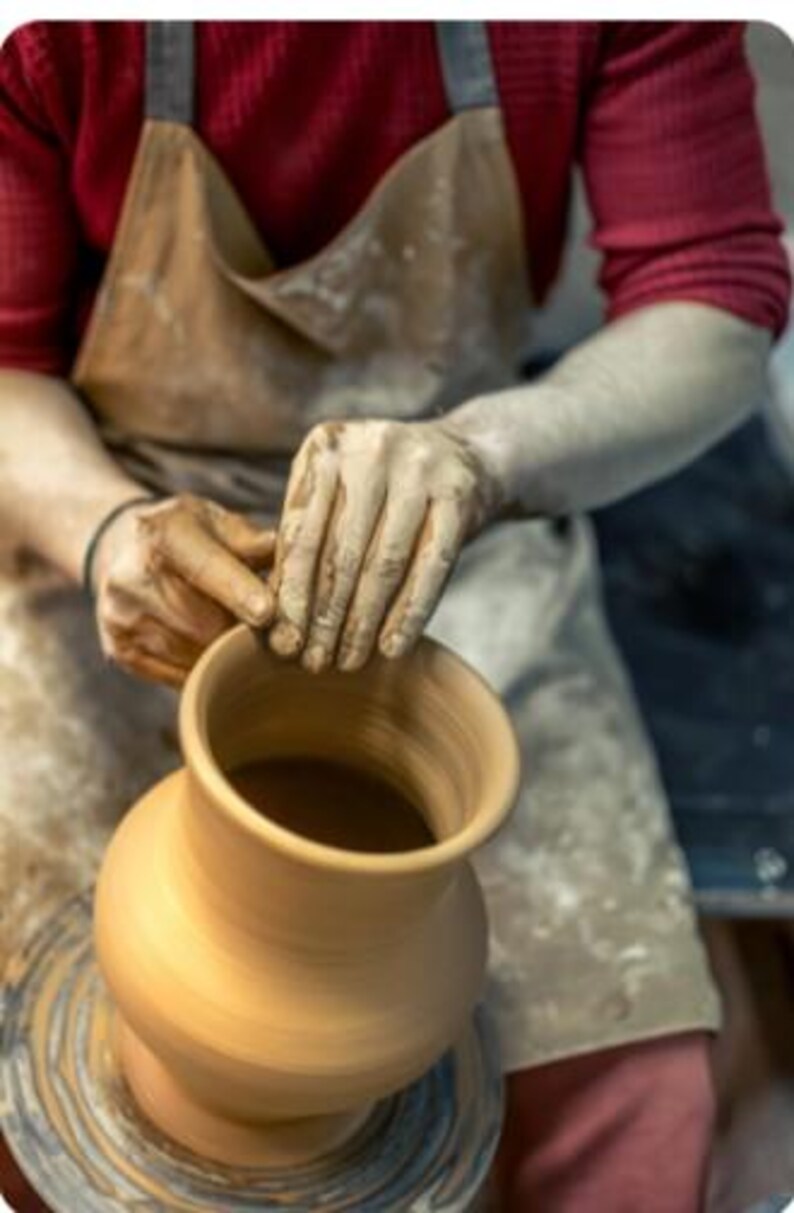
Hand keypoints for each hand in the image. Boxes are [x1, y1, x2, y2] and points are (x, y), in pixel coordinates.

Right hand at [93, 494, 275, 686]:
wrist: (123, 551)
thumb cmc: (186, 536)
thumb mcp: (217, 522)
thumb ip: (250, 540)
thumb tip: (281, 552)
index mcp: (161, 533)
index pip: (204, 568)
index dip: (238, 591)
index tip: (268, 613)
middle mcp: (131, 576)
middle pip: (204, 623)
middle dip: (241, 628)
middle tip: (265, 624)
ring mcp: (122, 617)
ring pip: (194, 655)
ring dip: (224, 651)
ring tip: (231, 628)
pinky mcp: (121, 650)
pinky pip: (179, 675)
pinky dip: (202, 666)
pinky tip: (206, 644)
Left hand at [268, 419, 496, 671]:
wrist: (463, 454)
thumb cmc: (381, 488)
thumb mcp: (336, 489)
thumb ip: (306, 535)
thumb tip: (272, 614)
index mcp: (327, 446)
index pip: (302, 534)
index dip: (291, 594)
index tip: (284, 641)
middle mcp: (372, 451)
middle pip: (341, 553)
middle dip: (325, 617)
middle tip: (314, 662)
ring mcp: (420, 469)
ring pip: (384, 564)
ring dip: (364, 623)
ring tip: (348, 661)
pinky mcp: (459, 495)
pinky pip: (431, 568)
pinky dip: (410, 614)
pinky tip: (392, 649)